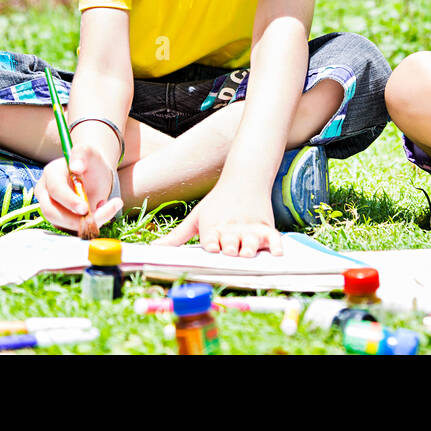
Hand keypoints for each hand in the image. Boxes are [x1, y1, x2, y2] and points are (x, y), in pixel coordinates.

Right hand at [35, 139, 121, 238]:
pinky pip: (70, 230)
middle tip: (100, 215)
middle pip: (52, 212)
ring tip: (107, 207)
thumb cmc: (91, 164)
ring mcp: (50, 208)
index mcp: (51, 174)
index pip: (55, 190)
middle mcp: (46, 193)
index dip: (69, 201)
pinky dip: (87, 226)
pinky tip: (101, 212)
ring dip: (86, 223)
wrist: (95, 176)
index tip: (85, 208)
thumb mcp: (90, 153)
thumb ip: (82, 154)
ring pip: (62, 224)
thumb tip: (75, 166)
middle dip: (75, 219)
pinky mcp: (59, 220)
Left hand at [154, 183, 282, 257]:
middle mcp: (232, 228)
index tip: (210, 247)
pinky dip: (276, 245)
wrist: (244, 178)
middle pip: (231, 240)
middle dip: (231, 247)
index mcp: (213, 226)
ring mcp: (250, 228)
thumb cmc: (217, 202)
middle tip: (231, 251)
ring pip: (252, 240)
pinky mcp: (266, 227)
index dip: (211, 243)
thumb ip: (177, 236)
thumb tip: (153, 249)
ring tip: (248, 252)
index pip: (211, 237)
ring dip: (250, 247)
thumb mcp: (196, 217)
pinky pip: (273, 237)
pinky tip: (277, 253)